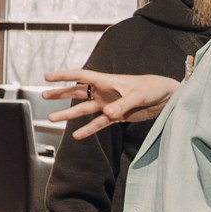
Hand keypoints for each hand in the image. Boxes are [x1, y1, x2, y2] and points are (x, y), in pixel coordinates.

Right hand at [42, 68, 177, 139]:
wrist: (167, 98)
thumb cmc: (154, 88)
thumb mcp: (138, 94)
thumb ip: (122, 104)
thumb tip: (107, 113)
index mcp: (107, 81)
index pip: (80, 76)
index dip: (63, 76)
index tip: (47, 77)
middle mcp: (104, 92)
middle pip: (78, 92)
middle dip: (61, 93)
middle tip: (44, 95)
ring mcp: (109, 104)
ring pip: (84, 109)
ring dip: (68, 114)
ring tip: (52, 118)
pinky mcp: (116, 116)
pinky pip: (98, 124)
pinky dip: (88, 129)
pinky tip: (77, 135)